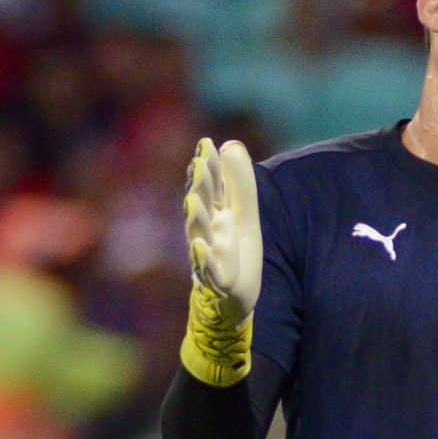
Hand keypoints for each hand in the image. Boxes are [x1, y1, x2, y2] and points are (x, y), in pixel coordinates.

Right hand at [183, 137, 261, 321]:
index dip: (208, 167)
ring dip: (196, 217)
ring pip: (199, 233)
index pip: (210, 186)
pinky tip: (199, 246)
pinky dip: (202, 258)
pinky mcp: (216, 278)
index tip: (207, 144)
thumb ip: (240, 183)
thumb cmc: (234, 250)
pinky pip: (207, 268)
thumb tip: (231, 144)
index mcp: (215, 213)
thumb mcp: (244, 214)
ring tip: (193, 200)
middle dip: (200, 186)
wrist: (232, 294)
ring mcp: (208, 253)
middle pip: (201, 206)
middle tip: (198, 165)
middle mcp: (207, 230)